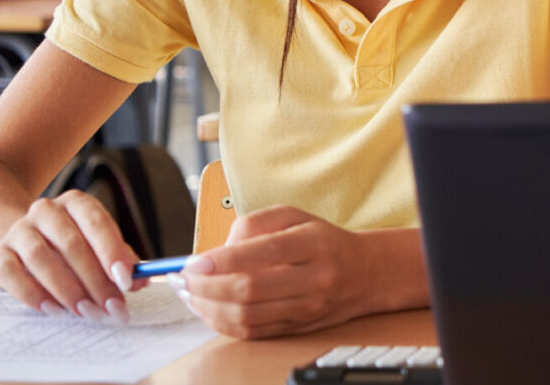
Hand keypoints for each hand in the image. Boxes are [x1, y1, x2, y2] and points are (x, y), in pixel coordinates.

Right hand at [0, 190, 145, 321]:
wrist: (18, 242)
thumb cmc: (68, 245)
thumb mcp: (95, 245)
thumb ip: (120, 259)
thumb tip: (143, 279)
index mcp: (77, 202)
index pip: (98, 223)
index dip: (112, 252)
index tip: (126, 280)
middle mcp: (46, 210)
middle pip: (72, 244)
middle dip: (94, 280)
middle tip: (110, 307)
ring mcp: (19, 230)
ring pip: (41, 258)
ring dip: (66, 289)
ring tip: (85, 311)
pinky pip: (12, 274)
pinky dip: (33, 294)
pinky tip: (53, 309)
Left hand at [180, 207, 382, 338]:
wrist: (364, 273)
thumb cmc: (322, 241)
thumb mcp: (295, 216)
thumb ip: (255, 223)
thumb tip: (218, 250)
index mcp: (313, 242)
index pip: (264, 252)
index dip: (223, 260)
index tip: (193, 263)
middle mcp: (314, 277)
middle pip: (251, 289)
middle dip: (207, 287)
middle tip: (184, 281)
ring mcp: (307, 307)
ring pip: (248, 315)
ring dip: (210, 308)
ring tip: (192, 296)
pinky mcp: (298, 327)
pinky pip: (253, 332)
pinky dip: (223, 324)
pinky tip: (211, 310)